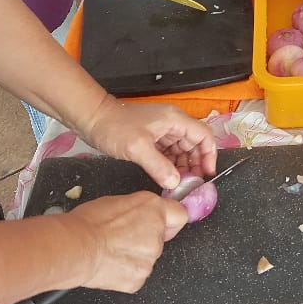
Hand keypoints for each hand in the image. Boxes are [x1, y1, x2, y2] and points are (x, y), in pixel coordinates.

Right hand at [63, 192, 187, 292]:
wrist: (74, 247)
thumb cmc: (88, 223)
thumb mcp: (118, 201)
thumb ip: (139, 209)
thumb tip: (140, 215)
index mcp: (154, 209)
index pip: (179, 215)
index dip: (170, 221)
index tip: (164, 225)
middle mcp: (157, 232)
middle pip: (161, 238)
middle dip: (146, 239)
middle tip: (123, 239)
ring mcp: (150, 258)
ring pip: (148, 257)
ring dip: (135, 256)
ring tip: (112, 252)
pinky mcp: (139, 278)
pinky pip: (137, 275)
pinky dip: (126, 272)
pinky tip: (110, 265)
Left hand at [78, 97, 217, 189]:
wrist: (93, 119)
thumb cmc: (115, 127)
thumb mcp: (137, 148)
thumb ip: (158, 166)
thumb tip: (176, 183)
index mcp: (175, 120)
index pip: (204, 135)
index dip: (209, 154)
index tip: (207, 174)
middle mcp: (173, 124)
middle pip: (195, 143)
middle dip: (196, 163)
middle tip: (192, 184)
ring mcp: (163, 131)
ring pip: (183, 150)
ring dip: (184, 166)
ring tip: (181, 184)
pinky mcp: (154, 139)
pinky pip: (170, 153)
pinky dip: (172, 165)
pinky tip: (169, 178)